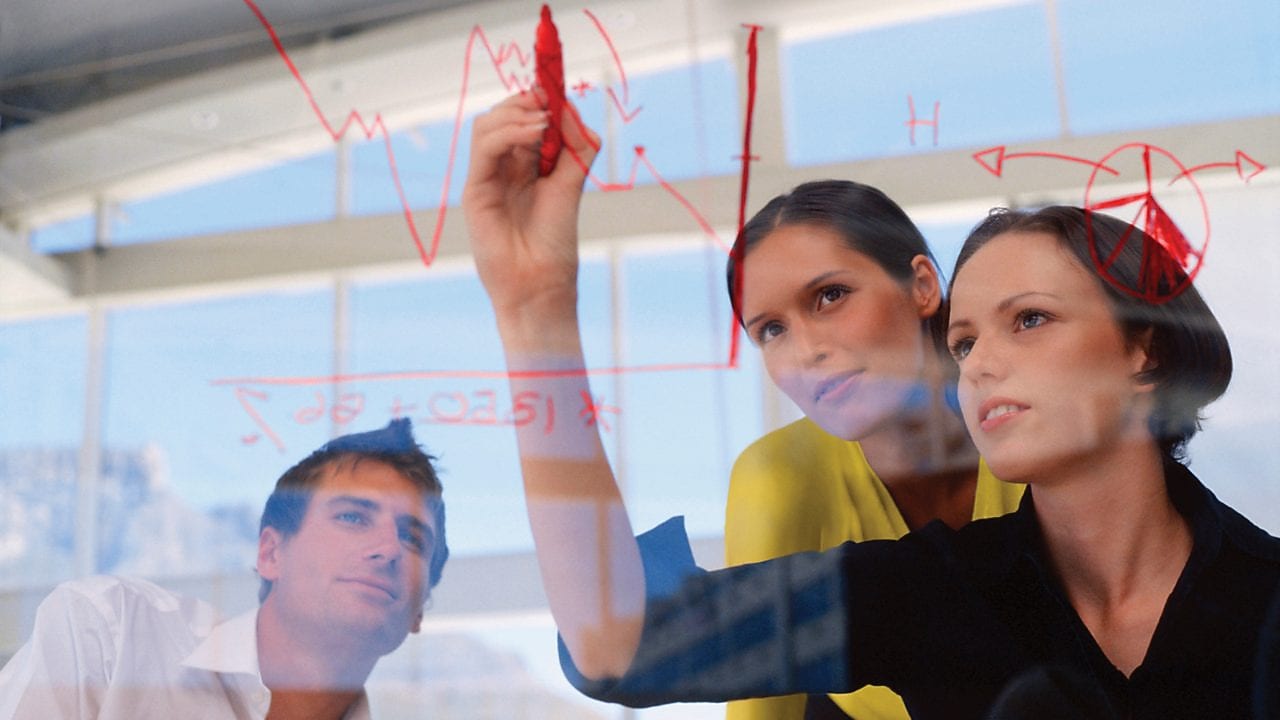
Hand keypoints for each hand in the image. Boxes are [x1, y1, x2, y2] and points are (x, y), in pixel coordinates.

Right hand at [462, 91, 600, 324]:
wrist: (540, 284)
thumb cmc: (555, 243)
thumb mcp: (573, 186)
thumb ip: (576, 148)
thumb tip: (570, 109)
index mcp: (526, 165)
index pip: (524, 118)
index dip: (538, 98)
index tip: (556, 87)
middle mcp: (504, 168)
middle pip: (502, 115)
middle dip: (526, 100)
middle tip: (549, 99)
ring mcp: (487, 177)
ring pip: (487, 124)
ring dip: (517, 114)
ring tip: (544, 123)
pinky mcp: (475, 190)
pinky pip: (484, 147)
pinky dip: (508, 133)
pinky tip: (535, 134)